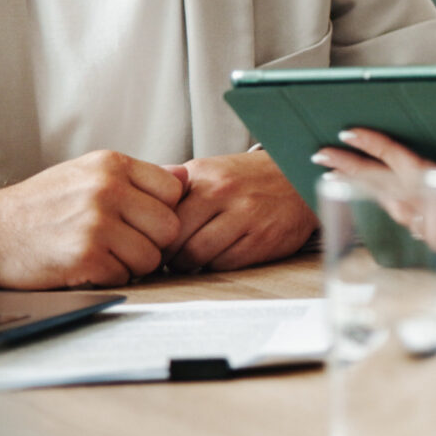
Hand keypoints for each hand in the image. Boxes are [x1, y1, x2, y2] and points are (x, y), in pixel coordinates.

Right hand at [0, 150, 187, 288]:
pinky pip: (125, 276)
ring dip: (131, 264)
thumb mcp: (87, 174)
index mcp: (111, 164)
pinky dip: (109, 277)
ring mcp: (96, 222)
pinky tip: (84, 266)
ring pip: (152, 257)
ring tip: (100, 253)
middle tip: (121, 244)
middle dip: (150, 242)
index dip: (161, 212)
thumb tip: (186, 178)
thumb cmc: (40, 206)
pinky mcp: (85, 257)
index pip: (174, 191)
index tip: (139, 221)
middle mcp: (107, 188)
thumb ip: (138, 177)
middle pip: (170, 227)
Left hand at [163, 150, 316, 273]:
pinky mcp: (263, 238)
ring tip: (192, 259)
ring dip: (190, 264)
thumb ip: (177, 191)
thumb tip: (137, 216)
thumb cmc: (248, 178)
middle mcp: (222, 192)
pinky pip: (225, 264)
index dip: (151, 235)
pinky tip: (220, 255)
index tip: (151, 244)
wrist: (298, 175)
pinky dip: (217, 265)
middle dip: (167, 255)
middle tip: (167, 260)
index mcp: (201, 175)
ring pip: (196, 256)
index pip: (159, 215)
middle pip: (173, 239)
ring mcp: (245, 215)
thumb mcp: (210, 171)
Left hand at [318, 125, 435, 284]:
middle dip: (359, 173)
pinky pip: (424, 224)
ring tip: (341, 170)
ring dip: (373, 190)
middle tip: (320, 153)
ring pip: (408, 213)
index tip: (352, 131)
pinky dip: (398, 206)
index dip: (384, 151)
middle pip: (400, 197)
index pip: (420, 174)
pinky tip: (387, 197)